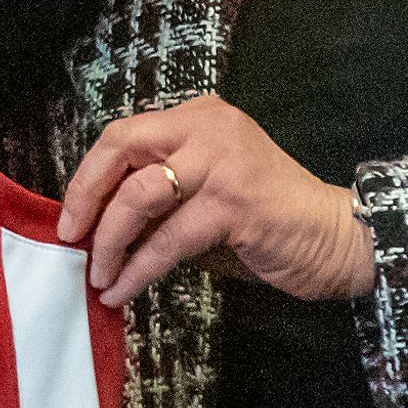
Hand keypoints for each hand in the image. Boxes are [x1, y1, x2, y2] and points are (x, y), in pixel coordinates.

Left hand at [57, 95, 375, 309]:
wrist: (337, 238)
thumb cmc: (269, 220)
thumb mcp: (207, 193)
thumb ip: (162, 195)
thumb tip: (98, 223)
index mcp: (199, 117)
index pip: (123, 134)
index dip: (88, 175)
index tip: (71, 215)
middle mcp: (208, 127)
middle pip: (121, 147)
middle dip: (86, 196)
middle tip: (71, 238)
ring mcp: (222, 161)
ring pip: (139, 196)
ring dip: (110, 242)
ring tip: (99, 276)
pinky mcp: (234, 203)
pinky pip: (168, 239)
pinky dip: (138, 268)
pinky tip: (123, 289)